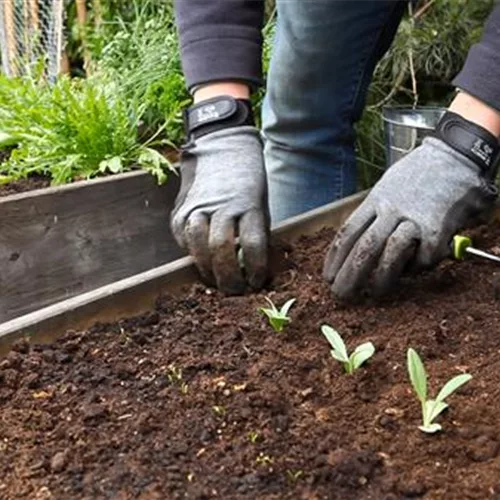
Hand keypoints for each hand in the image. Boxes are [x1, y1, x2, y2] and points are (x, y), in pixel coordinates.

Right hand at [171, 126, 268, 293]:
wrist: (221, 148)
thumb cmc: (247, 182)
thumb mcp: (260, 204)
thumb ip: (256, 234)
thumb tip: (256, 268)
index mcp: (249, 204)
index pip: (252, 245)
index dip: (255, 270)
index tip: (257, 283)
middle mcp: (222, 206)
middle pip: (222, 249)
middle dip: (229, 277)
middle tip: (236, 291)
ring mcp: (197, 208)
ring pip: (199, 247)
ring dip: (208, 271)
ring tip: (217, 283)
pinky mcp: (180, 211)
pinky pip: (185, 241)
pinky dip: (194, 257)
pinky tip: (203, 265)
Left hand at [323, 136, 497, 299]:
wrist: (453, 159)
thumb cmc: (416, 176)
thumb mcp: (385, 187)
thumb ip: (372, 213)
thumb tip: (354, 243)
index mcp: (375, 200)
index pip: (347, 233)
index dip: (334, 258)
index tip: (327, 276)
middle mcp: (391, 210)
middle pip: (364, 248)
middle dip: (349, 275)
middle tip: (340, 294)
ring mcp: (415, 220)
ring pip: (390, 254)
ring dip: (380, 278)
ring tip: (373, 293)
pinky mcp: (437, 230)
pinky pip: (423, 258)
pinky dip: (416, 268)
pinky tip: (412, 271)